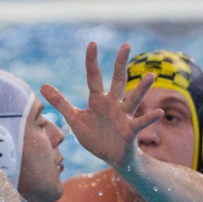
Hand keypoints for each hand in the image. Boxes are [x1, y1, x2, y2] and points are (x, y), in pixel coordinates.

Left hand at [41, 42, 162, 168]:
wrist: (111, 157)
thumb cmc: (95, 136)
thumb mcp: (75, 119)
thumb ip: (61, 102)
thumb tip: (42, 86)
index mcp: (98, 100)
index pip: (93, 76)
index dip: (92, 61)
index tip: (93, 43)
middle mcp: (113, 103)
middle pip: (117, 80)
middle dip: (120, 63)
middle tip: (126, 45)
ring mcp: (123, 116)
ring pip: (133, 99)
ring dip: (142, 89)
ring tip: (151, 76)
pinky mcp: (131, 130)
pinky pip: (141, 122)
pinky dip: (150, 118)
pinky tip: (159, 113)